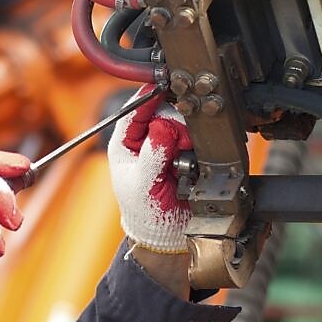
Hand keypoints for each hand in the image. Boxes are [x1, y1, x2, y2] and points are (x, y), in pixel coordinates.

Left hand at [107, 85, 192, 253]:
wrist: (167, 233)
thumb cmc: (145, 213)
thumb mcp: (143, 184)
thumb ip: (153, 156)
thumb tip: (164, 127)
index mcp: (124, 144)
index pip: (132, 111)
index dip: (147, 98)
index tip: (162, 88)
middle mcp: (144, 141)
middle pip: (161, 113)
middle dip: (173, 125)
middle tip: (179, 144)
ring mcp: (164, 146)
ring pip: (180, 124)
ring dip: (186, 137)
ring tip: (183, 161)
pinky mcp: (183, 154)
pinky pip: (194, 139)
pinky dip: (196, 146)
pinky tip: (192, 162)